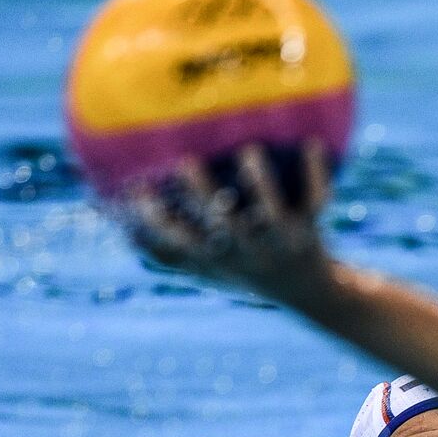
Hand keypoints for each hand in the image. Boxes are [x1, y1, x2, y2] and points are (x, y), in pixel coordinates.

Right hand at [125, 140, 332, 299]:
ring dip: (261, 183)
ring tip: (250, 150)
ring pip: (272, 213)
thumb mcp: (208, 270)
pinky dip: (317, 175)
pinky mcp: (311, 231)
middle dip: (205, 195)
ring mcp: (281, 242)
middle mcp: (249, 252)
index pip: (183, 243)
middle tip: (187, 162)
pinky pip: (316, 201)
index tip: (139, 189)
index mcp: (220, 257)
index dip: (160, 221)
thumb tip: (120, 228)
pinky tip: (313, 143)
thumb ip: (169, 253)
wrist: (311, 293)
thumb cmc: (248, 273)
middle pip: (224, 226)